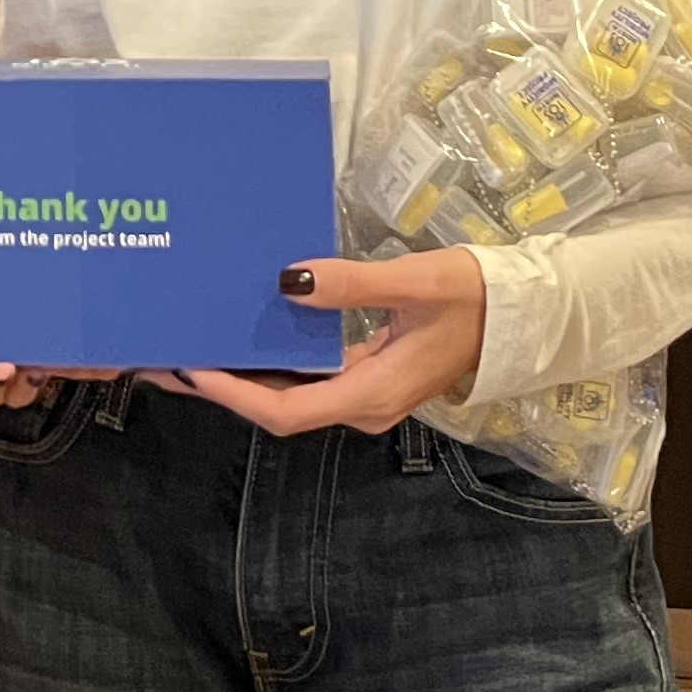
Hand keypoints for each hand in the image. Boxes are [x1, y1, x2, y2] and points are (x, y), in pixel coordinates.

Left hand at [177, 247, 487, 438]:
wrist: (523, 314)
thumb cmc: (473, 296)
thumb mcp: (413, 282)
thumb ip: (351, 285)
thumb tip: (287, 282)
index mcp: (370, 395)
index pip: (286, 409)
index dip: (234, 394)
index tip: (190, 370)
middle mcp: (362, 405)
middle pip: (280, 407)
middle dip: (224, 387)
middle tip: (167, 360)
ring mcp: (365, 394)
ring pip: (292, 394)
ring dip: (243, 376)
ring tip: (191, 348)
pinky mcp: (369, 377)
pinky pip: (309, 378)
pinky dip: (272, 364)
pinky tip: (244, 338)